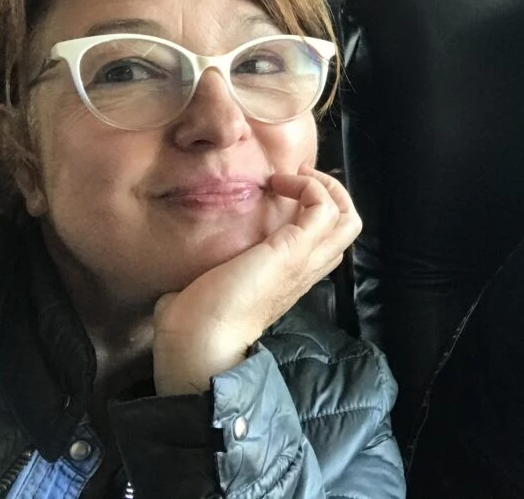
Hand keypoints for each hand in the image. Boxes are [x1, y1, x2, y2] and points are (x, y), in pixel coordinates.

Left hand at [151, 165, 360, 394]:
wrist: (199, 346)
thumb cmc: (193, 326)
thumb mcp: (205, 293)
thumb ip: (201, 283)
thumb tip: (175, 287)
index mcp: (288, 280)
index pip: (326, 244)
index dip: (315, 213)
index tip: (285, 192)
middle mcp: (305, 271)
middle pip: (347, 228)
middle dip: (330, 193)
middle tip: (298, 178)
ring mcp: (304, 261)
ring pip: (348, 218)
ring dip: (325, 188)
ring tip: (296, 177)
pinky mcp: (294, 250)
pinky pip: (324, 208)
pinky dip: (309, 187)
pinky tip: (279, 184)